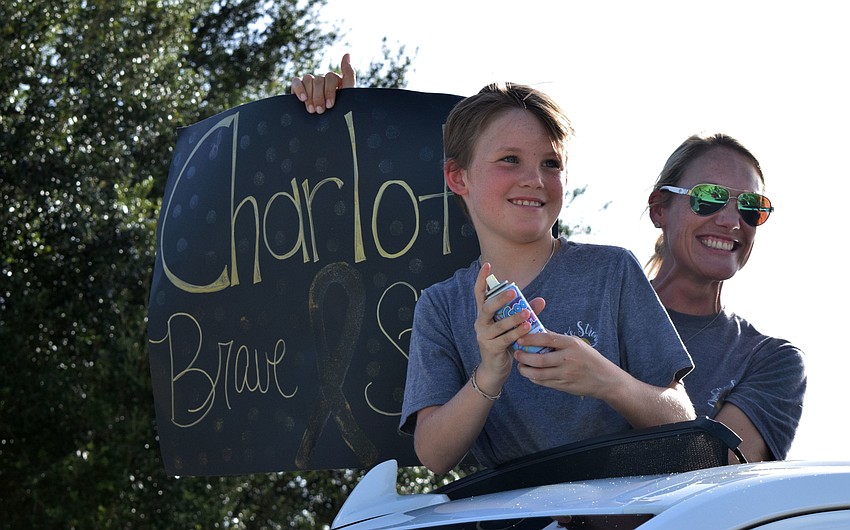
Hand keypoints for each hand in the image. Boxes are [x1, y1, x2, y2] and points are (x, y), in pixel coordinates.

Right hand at [290, 53, 356, 113]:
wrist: (330, 131)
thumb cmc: (342, 114)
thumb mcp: (349, 95)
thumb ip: (349, 75)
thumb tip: (347, 54)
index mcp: (336, 82)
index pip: (331, 77)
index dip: (330, 91)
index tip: (329, 106)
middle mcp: (323, 81)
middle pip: (319, 80)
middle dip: (319, 96)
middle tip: (320, 111)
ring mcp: (311, 84)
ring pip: (308, 79)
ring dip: (309, 95)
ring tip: (311, 110)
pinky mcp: (299, 88)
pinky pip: (296, 81)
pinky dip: (298, 88)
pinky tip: (301, 98)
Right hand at [473, 264, 538, 380]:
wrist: (495, 368)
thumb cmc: (505, 342)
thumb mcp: (513, 325)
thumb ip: (525, 312)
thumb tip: (541, 300)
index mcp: (484, 314)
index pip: (480, 293)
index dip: (482, 279)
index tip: (488, 265)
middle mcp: (480, 322)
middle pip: (487, 307)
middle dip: (500, 298)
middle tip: (513, 291)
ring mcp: (483, 335)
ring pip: (498, 324)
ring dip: (513, 318)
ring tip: (527, 313)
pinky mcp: (490, 347)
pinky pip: (504, 338)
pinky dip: (516, 333)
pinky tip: (527, 328)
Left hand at [514, 332, 619, 398]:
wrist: (605, 379)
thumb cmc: (589, 358)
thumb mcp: (576, 344)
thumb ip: (557, 338)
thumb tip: (537, 329)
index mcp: (571, 344)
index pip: (547, 339)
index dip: (530, 339)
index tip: (520, 339)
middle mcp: (568, 359)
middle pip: (539, 359)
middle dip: (523, 357)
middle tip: (516, 353)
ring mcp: (566, 374)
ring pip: (538, 374)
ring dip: (525, 370)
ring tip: (520, 365)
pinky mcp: (564, 386)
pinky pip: (544, 382)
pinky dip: (533, 378)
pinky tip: (530, 374)